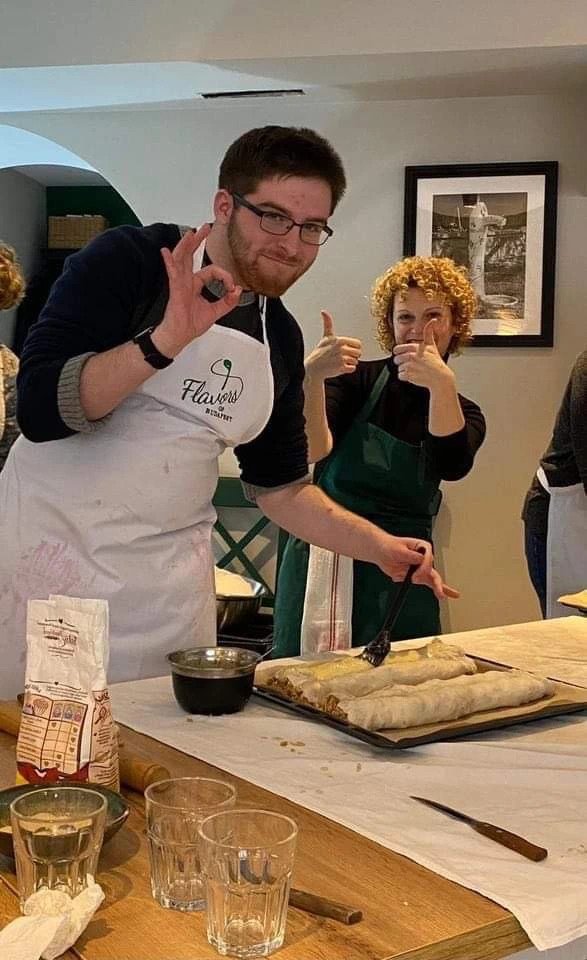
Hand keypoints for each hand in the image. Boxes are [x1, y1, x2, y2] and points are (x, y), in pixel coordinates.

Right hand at [154, 225, 242, 356]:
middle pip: (190, 256)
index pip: (211, 271)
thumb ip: (227, 302)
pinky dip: (170, 263)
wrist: (179, 337)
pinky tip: (166, 252)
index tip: (232, 286)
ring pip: (182, 260)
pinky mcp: (175, 291)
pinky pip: (173, 274)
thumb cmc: (190, 325)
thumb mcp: (215, 312)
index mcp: (195, 284)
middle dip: (197, 241)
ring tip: (190, 233)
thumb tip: (238, 290)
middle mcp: (186, 281)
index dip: (224, 276)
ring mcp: (179, 284)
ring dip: (186, 245)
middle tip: (204, 227)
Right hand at [304, 310, 361, 380]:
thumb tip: (323, 311)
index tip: (346, 349)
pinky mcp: (341, 368)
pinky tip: (340, 367)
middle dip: (352, 356)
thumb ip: (328, 324)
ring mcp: (341, 358)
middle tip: (343, 357)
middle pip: (358, 353)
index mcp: (340, 340)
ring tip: (340, 362)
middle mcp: (341, 348)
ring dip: (349, 363)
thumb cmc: (320, 352)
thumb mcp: (326, 337)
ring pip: (356, 361)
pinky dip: (348, 369)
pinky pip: (353, 368)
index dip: (354, 348)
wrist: (314, 367)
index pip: (358, 344)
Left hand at [375, 535, 459, 601]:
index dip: (423, 568)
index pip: (428, 559)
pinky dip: (435, 589)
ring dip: (439, 588)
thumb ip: (410, 555)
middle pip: (433, 571)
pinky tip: (443, 594)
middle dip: (435, 582)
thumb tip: (420, 558)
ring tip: (443, 595)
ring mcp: (421, 568)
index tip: (414, 576)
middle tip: (438, 590)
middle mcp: (424, 558)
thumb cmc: (390, 546)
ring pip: (433, 579)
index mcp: (422, 547)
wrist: (382, 552)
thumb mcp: (398, 549)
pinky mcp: (417, 575)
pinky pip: (427, 583)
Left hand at [393, 320, 453, 390]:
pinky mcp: (409, 375)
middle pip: (396, 359)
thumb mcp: (431, 345)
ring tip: (414, 370)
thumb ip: (428, 332)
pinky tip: (413, 375)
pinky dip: (405, 377)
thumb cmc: (435, 362)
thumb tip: (433, 320)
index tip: (402, 355)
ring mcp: (409, 365)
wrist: (440, 377)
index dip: (398, 353)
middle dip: (402, 362)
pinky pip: (400, 376)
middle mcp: (411, 355)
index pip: (397, 349)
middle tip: (411, 364)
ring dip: (405, 370)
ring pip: (399, 368)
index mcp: (415, 347)